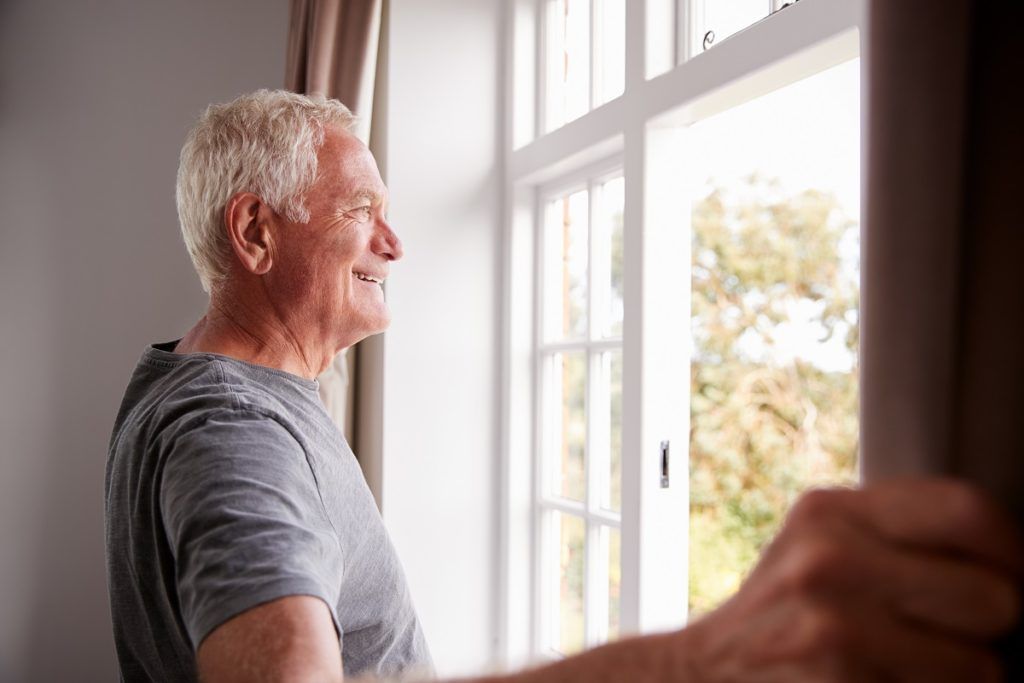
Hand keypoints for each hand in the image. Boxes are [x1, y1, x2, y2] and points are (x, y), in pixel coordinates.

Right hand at [678, 479, 1023, 681]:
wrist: (704, 673)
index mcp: (830, 512)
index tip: (1008, 574)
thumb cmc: (783, 613)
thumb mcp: (820, 545)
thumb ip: (896, 533)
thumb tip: (1008, 558)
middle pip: (994, 596)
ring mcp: (833, 625)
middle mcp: (828, 558)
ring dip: (960, 677)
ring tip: (910, 666)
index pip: (967, 510)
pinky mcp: (839, 682)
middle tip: (948, 633)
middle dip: (988, 629)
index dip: (1011, 550)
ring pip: (982, 667)